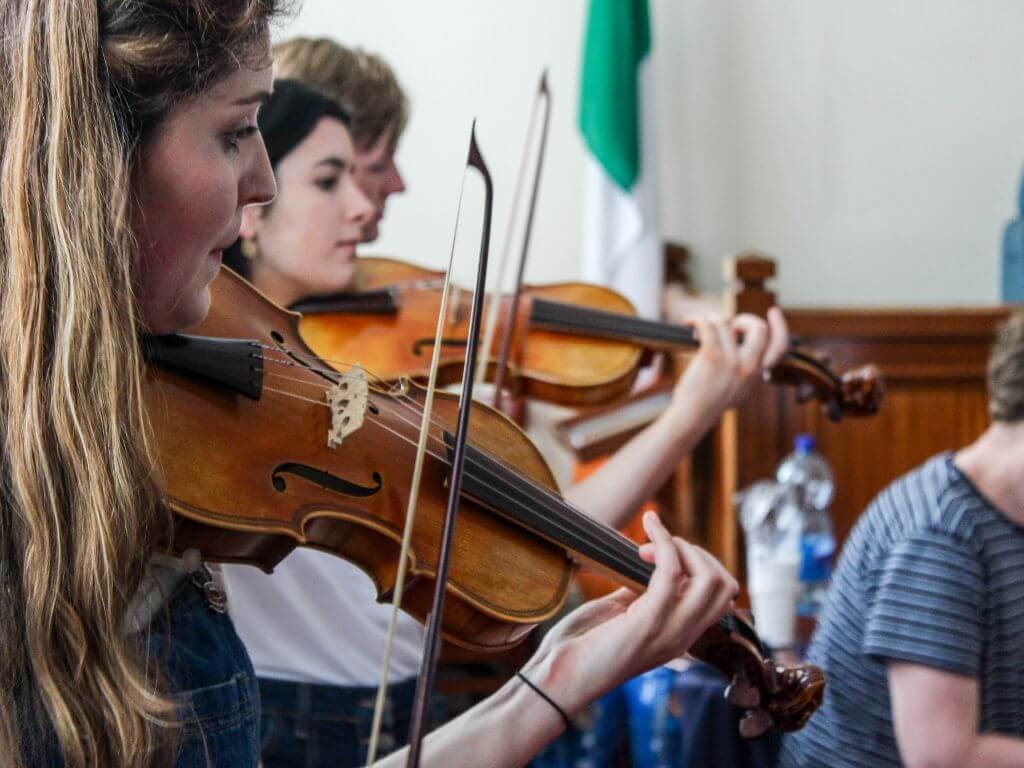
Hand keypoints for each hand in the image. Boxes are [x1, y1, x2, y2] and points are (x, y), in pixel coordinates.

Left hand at [525, 512, 737, 714]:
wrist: (561, 676)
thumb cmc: (582, 644)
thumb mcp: (621, 613)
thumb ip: (641, 593)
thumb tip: (651, 564)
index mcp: (679, 635)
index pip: (721, 597)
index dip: (700, 565)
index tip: (660, 554)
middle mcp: (683, 636)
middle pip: (724, 585)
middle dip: (696, 552)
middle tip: (656, 547)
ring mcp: (670, 632)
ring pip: (709, 578)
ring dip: (680, 545)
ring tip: (649, 538)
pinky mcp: (648, 622)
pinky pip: (671, 572)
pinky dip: (663, 542)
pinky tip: (648, 526)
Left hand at [669, 307, 789, 425]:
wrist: (693, 415)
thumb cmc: (711, 401)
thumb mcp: (741, 389)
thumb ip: (750, 370)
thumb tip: (746, 342)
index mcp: (759, 373)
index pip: (780, 346)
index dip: (780, 325)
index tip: (773, 311)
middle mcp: (749, 366)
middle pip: (757, 326)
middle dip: (742, 319)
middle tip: (727, 326)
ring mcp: (731, 361)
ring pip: (726, 322)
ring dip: (711, 319)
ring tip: (699, 330)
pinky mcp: (712, 356)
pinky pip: (708, 325)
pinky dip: (696, 319)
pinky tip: (688, 322)